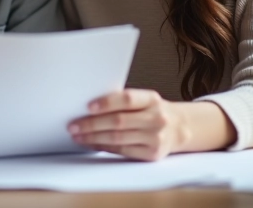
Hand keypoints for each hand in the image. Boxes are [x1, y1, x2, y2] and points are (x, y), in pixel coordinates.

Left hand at [67, 89, 188, 160]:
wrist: (178, 128)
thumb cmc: (153, 111)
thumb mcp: (144, 100)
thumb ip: (123, 102)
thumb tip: (89, 107)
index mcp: (152, 99)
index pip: (128, 99)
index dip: (107, 102)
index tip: (88, 107)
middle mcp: (156, 118)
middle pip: (119, 121)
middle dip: (92, 124)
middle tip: (74, 125)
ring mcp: (155, 138)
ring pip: (117, 138)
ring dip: (93, 137)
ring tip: (78, 135)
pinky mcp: (151, 154)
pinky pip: (122, 150)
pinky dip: (103, 147)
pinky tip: (92, 144)